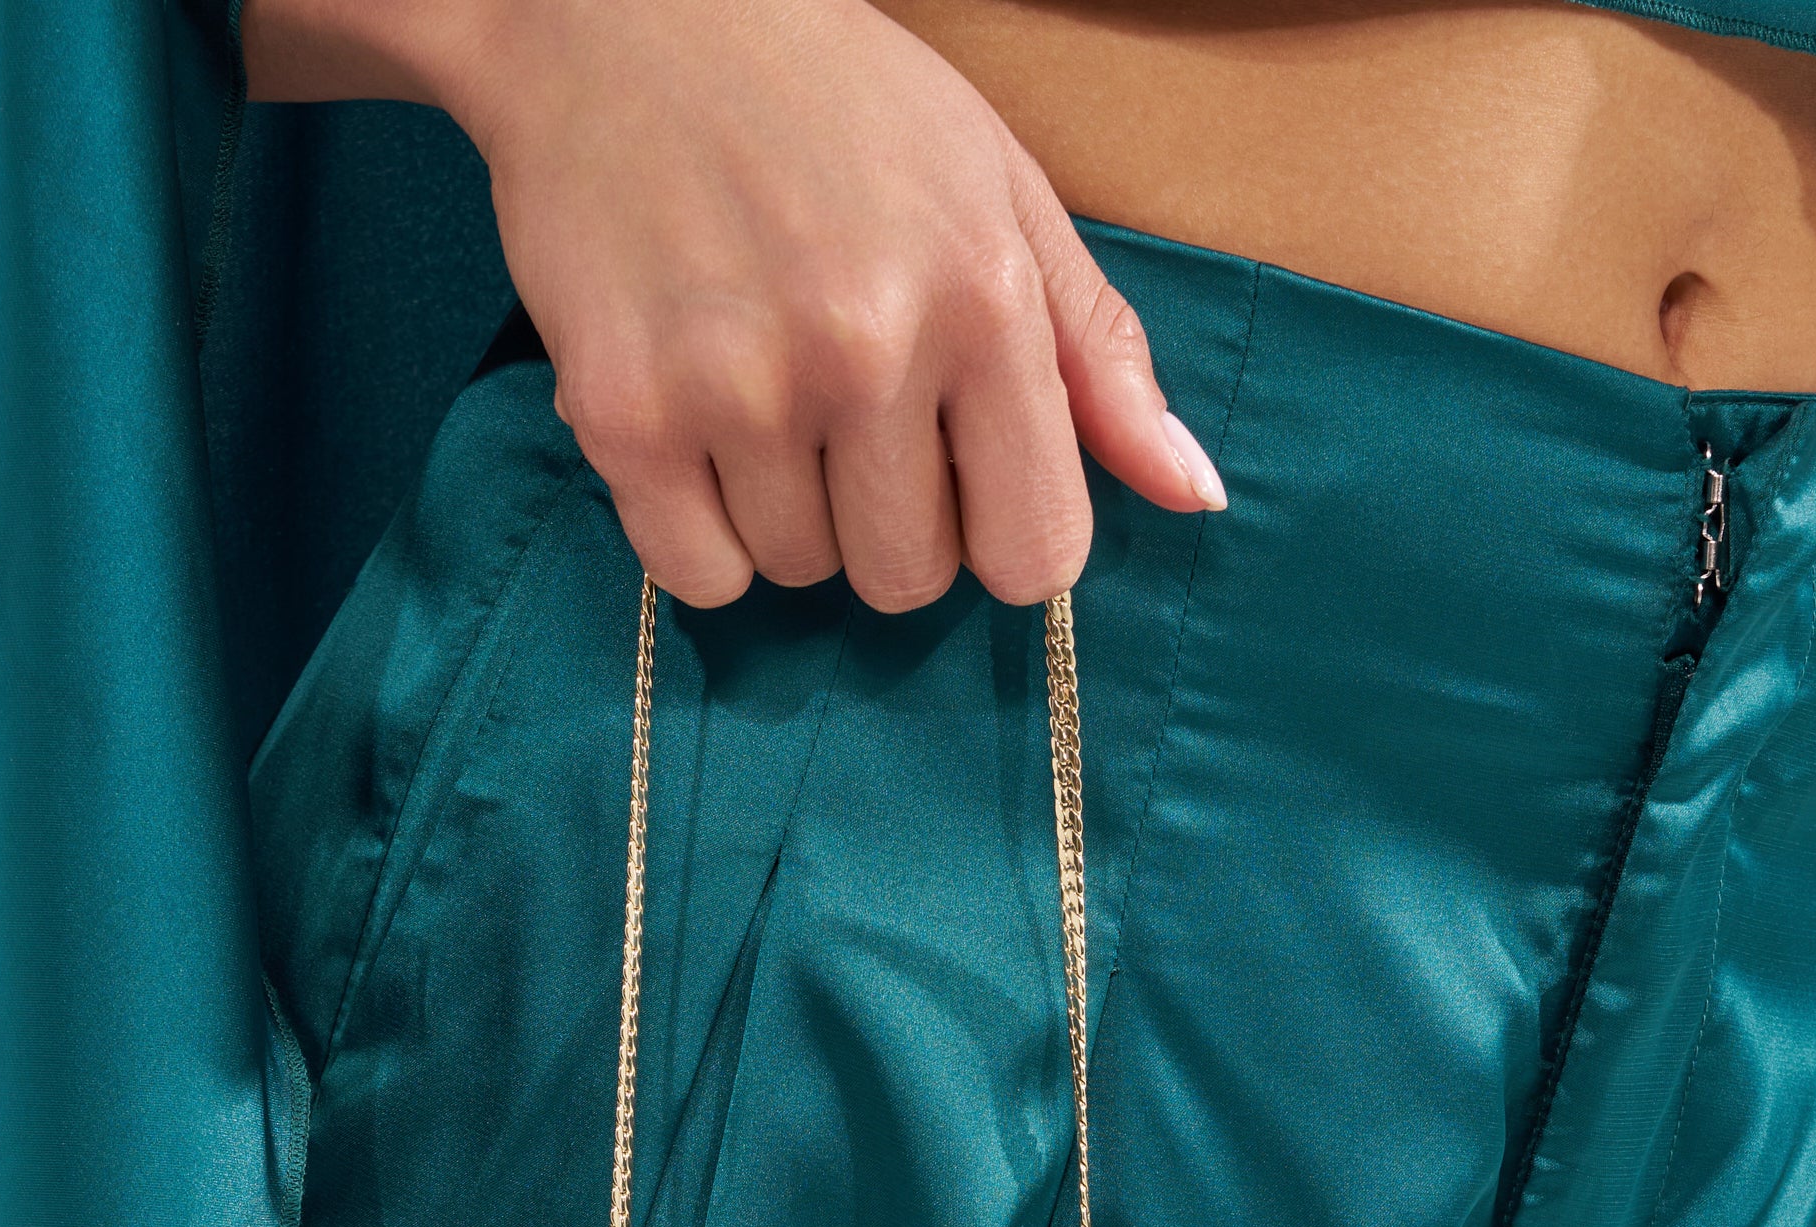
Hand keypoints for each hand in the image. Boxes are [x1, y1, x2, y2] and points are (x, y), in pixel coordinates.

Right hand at [240, 0, 1227, 609]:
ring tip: (760, 389)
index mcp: (981, 301)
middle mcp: (866, 350)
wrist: (619, 13)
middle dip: (885, 523)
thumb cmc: (834, 101)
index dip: (997, 534)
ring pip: (798, 573)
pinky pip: (697, 576)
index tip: (960, 481)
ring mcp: (739, 386)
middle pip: (906, 579)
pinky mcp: (625, 411)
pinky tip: (696, 429)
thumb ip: (1098, 356)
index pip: (1032, 555)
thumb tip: (1197, 497)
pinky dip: (698, 534)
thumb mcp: (1001, 194)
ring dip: (785, 514)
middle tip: (842, 413)